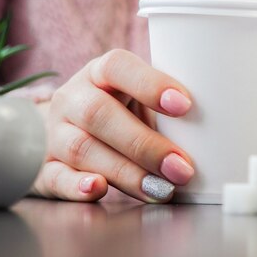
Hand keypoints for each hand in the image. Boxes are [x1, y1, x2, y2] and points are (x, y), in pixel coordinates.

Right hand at [31, 49, 194, 202]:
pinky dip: (76, 186)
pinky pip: (55, 177)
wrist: (67, 129)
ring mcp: (54, 133)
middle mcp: (72, 98)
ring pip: (82, 149)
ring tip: (161, 190)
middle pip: (99, 114)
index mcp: (100, 73)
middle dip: (145, 145)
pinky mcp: (43, 168)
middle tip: (181, 168)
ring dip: (127, 173)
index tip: (185, 106)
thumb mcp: (139, 100)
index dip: (151, 84)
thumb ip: (166, 111)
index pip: (118, 67)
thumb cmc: (120, 112)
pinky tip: (99, 189)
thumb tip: (213, 138)